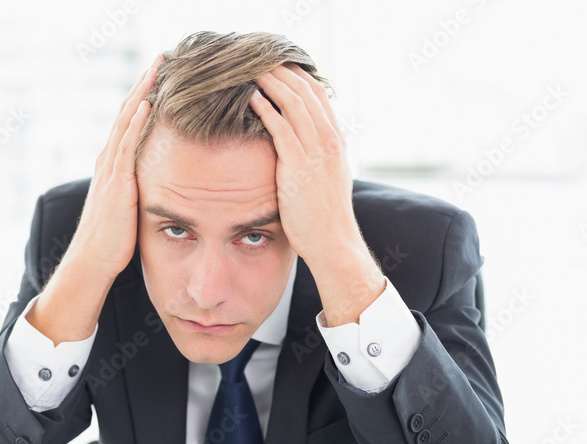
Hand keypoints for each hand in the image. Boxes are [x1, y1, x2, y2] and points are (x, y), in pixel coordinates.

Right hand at [62, 55, 161, 277]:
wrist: (94, 259)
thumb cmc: (114, 239)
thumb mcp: (131, 205)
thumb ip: (141, 187)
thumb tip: (163, 185)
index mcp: (112, 164)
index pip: (129, 121)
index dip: (143, 96)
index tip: (160, 75)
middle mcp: (109, 160)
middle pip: (127, 111)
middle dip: (144, 84)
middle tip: (162, 58)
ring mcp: (111, 169)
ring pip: (126, 121)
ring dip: (141, 93)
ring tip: (157, 69)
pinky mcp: (117, 182)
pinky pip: (126, 145)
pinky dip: (135, 122)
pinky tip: (146, 104)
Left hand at [249, 65, 383, 325]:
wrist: (333, 242)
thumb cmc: (323, 218)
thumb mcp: (323, 181)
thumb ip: (313, 160)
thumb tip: (295, 152)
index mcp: (335, 141)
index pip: (318, 95)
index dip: (297, 76)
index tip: (277, 65)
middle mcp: (329, 140)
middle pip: (306, 91)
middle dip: (282, 71)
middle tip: (259, 58)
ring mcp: (316, 151)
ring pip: (294, 102)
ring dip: (272, 81)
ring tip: (251, 68)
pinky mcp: (300, 164)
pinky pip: (281, 126)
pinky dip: (267, 108)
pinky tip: (252, 97)